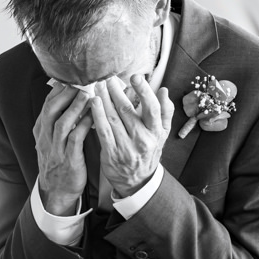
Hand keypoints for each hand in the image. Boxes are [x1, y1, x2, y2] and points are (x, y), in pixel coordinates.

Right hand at [33, 82, 92, 214]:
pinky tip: (93, 117)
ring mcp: (56, 150)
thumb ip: (56, 124)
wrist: (57, 191)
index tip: (68, 80)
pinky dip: (84, 126)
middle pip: (50, 111)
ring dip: (74, 108)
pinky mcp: (69, 160)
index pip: (46, 107)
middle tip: (78, 83)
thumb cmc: (59, 163)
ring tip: (87, 95)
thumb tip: (69, 102)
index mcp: (41, 133)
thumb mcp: (51, 142)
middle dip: (64, 96)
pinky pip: (75, 139)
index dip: (56, 92)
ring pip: (62, 124)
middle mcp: (45, 139)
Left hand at [90, 75, 172, 196]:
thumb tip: (163, 90)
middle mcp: (142, 140)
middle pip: (127, 111)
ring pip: (113, 118)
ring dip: (104, 100)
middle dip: (116, 92)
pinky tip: (93, 103)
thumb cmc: (148, 152)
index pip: (152, 108)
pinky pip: (102, 131)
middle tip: (108, 79)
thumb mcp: (162, 134)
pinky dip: (97, 115)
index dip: (144, 91)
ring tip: (98, 86)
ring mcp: (126, 147)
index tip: (135, 77)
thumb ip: (165, 111)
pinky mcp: (111, 153)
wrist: (138, 181)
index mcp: (156, 132)